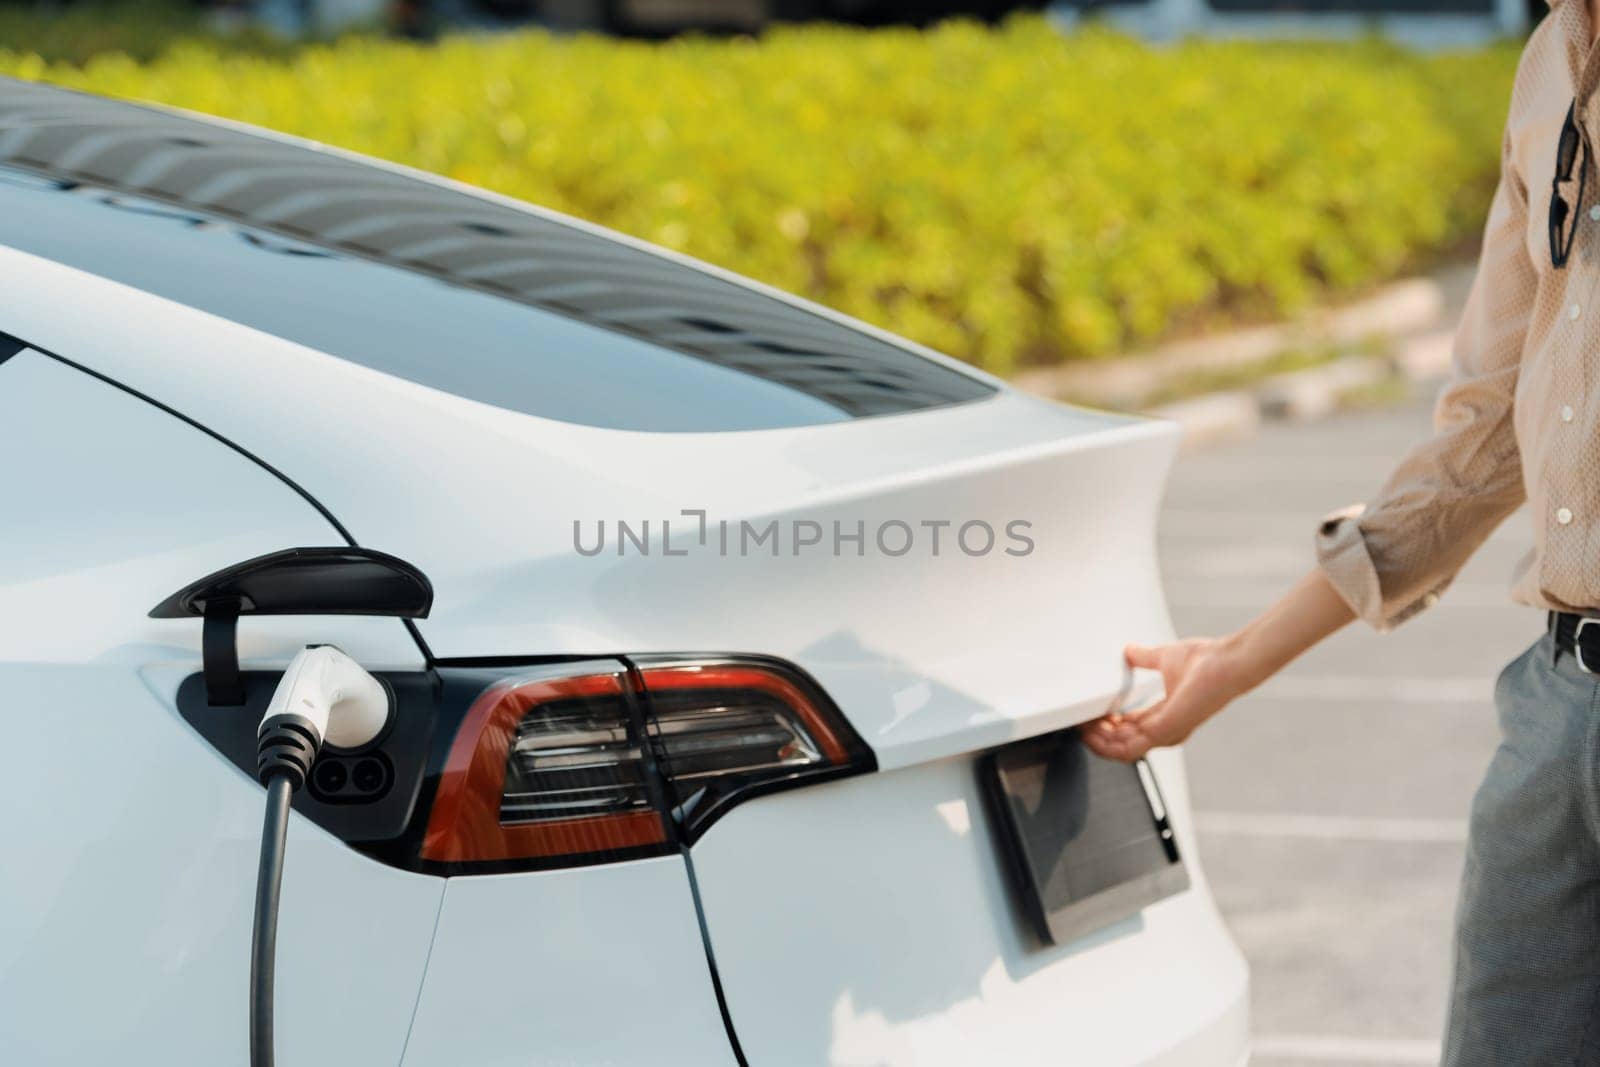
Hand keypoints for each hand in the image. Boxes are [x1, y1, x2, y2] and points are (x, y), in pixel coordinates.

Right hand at [1081, 638, 1252, 761]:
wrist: (1226, 662)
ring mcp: (1165, 734)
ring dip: (1098, 742)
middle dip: (1096, 736)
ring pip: (1120, 751)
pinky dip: (1107, 743)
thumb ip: (1144, 658)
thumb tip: (1129, 651)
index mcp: (1165, 718)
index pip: (1128, 731)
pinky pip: (1128, 749)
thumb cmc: (1207, 662)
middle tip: (1080, 721)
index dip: (1106, 724)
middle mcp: (1165, 731)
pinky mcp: (1164, 732)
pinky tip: (1094, 729)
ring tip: (1082, 726)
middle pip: (1120, 745)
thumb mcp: (1164, 659)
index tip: (1090, 713)